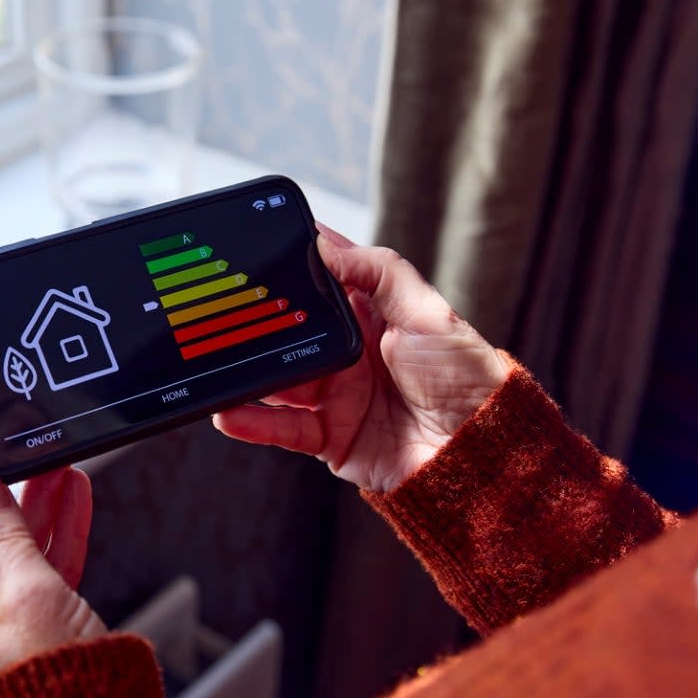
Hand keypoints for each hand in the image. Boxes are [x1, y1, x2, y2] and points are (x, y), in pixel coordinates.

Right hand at [213, 222, 510, 492]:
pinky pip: (281, 428)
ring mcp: (332, 395)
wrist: (480, 454)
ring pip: (275, 378)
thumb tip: (323, 243)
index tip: (255, 247)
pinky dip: (253, 421)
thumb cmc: (465, 377)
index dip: (290, 264)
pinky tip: (228, 412)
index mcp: (369, 315)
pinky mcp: (326, 436)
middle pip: (287, 330)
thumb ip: (378, 271)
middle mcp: (344, 353)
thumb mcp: (429, 311)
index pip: (320, 281)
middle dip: (256, 320)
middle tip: (224, 308)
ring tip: (217, 361)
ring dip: (246, 372)